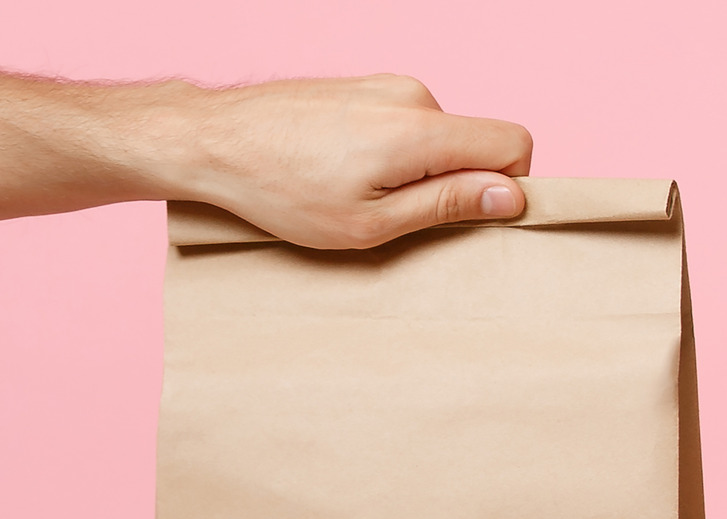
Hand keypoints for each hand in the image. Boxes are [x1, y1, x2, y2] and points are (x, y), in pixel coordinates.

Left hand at [166, 75, 532, 249]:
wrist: (212, 141)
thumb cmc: (280, 190)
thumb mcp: (368, 224)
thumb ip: (446, 206)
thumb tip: (511, 197)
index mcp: (420, 130)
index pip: (513, 143)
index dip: (507, 186)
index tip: (471, 217)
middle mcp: (411, 95)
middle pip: (474, 143)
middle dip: (452, 185)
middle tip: (393, 217)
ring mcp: (385, 85)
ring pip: (438, 138)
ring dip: (417, 172)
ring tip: (355, 194)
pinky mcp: (364, 87)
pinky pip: (407, 125)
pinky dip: (391, 155)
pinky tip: (341, 173)